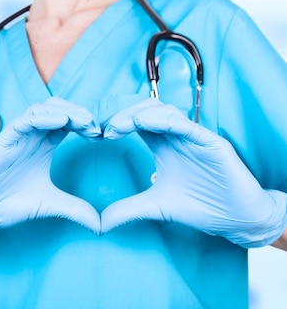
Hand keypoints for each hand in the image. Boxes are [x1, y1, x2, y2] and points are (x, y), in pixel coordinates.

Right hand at [0, 97, 101, 253]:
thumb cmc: (7, 204)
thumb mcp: (50, 204)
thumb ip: (76, 210)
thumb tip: (101, 226)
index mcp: (43, 146)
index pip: (68, 123)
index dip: (85, 124)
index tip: (101, 135)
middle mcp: (31, 137)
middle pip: (58, 109)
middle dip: (79, 113)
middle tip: (96, 126)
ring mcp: (17, 137)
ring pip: (42, 109)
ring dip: (65, 111)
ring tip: (83, 123)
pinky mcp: (3, 141)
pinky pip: (23, 121)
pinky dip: (42, 118)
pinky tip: (60, 122)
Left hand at [100, 98, 286, 247]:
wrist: (236, 220)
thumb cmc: (201, 207)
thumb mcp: (154, 207)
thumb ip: (127, 210)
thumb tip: (100, 224)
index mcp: (163, 146)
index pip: (137, 123)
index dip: (118, 123)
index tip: (101, 135)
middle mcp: (177, 137)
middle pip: (147, 111)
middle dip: (124, 114)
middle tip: (108, 128)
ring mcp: (194, 138)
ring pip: (165, 112)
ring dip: (140, 113)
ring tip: (120, 125)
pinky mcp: (211, 143)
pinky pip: (186, 125)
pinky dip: (164, 121)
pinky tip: (143, 123)